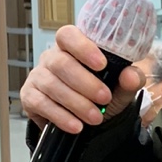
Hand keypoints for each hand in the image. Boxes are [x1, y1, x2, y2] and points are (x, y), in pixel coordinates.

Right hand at [21, 25, 143, 134]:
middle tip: (104, 98)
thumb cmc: (98, 96)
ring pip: (52, 85)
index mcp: (71, 47)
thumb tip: (131, 75)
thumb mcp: (119, 89)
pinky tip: (76, 126)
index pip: (68, 35)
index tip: (102, 64)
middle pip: (61, 63)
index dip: (83, 47)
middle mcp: (51, 58)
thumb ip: (129, 81)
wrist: (83, 122)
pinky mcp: (29, 97)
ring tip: (95, 118)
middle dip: (85, 83)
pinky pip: (41, 104)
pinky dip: (61, 116)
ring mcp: (38, 76)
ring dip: (76, 103)